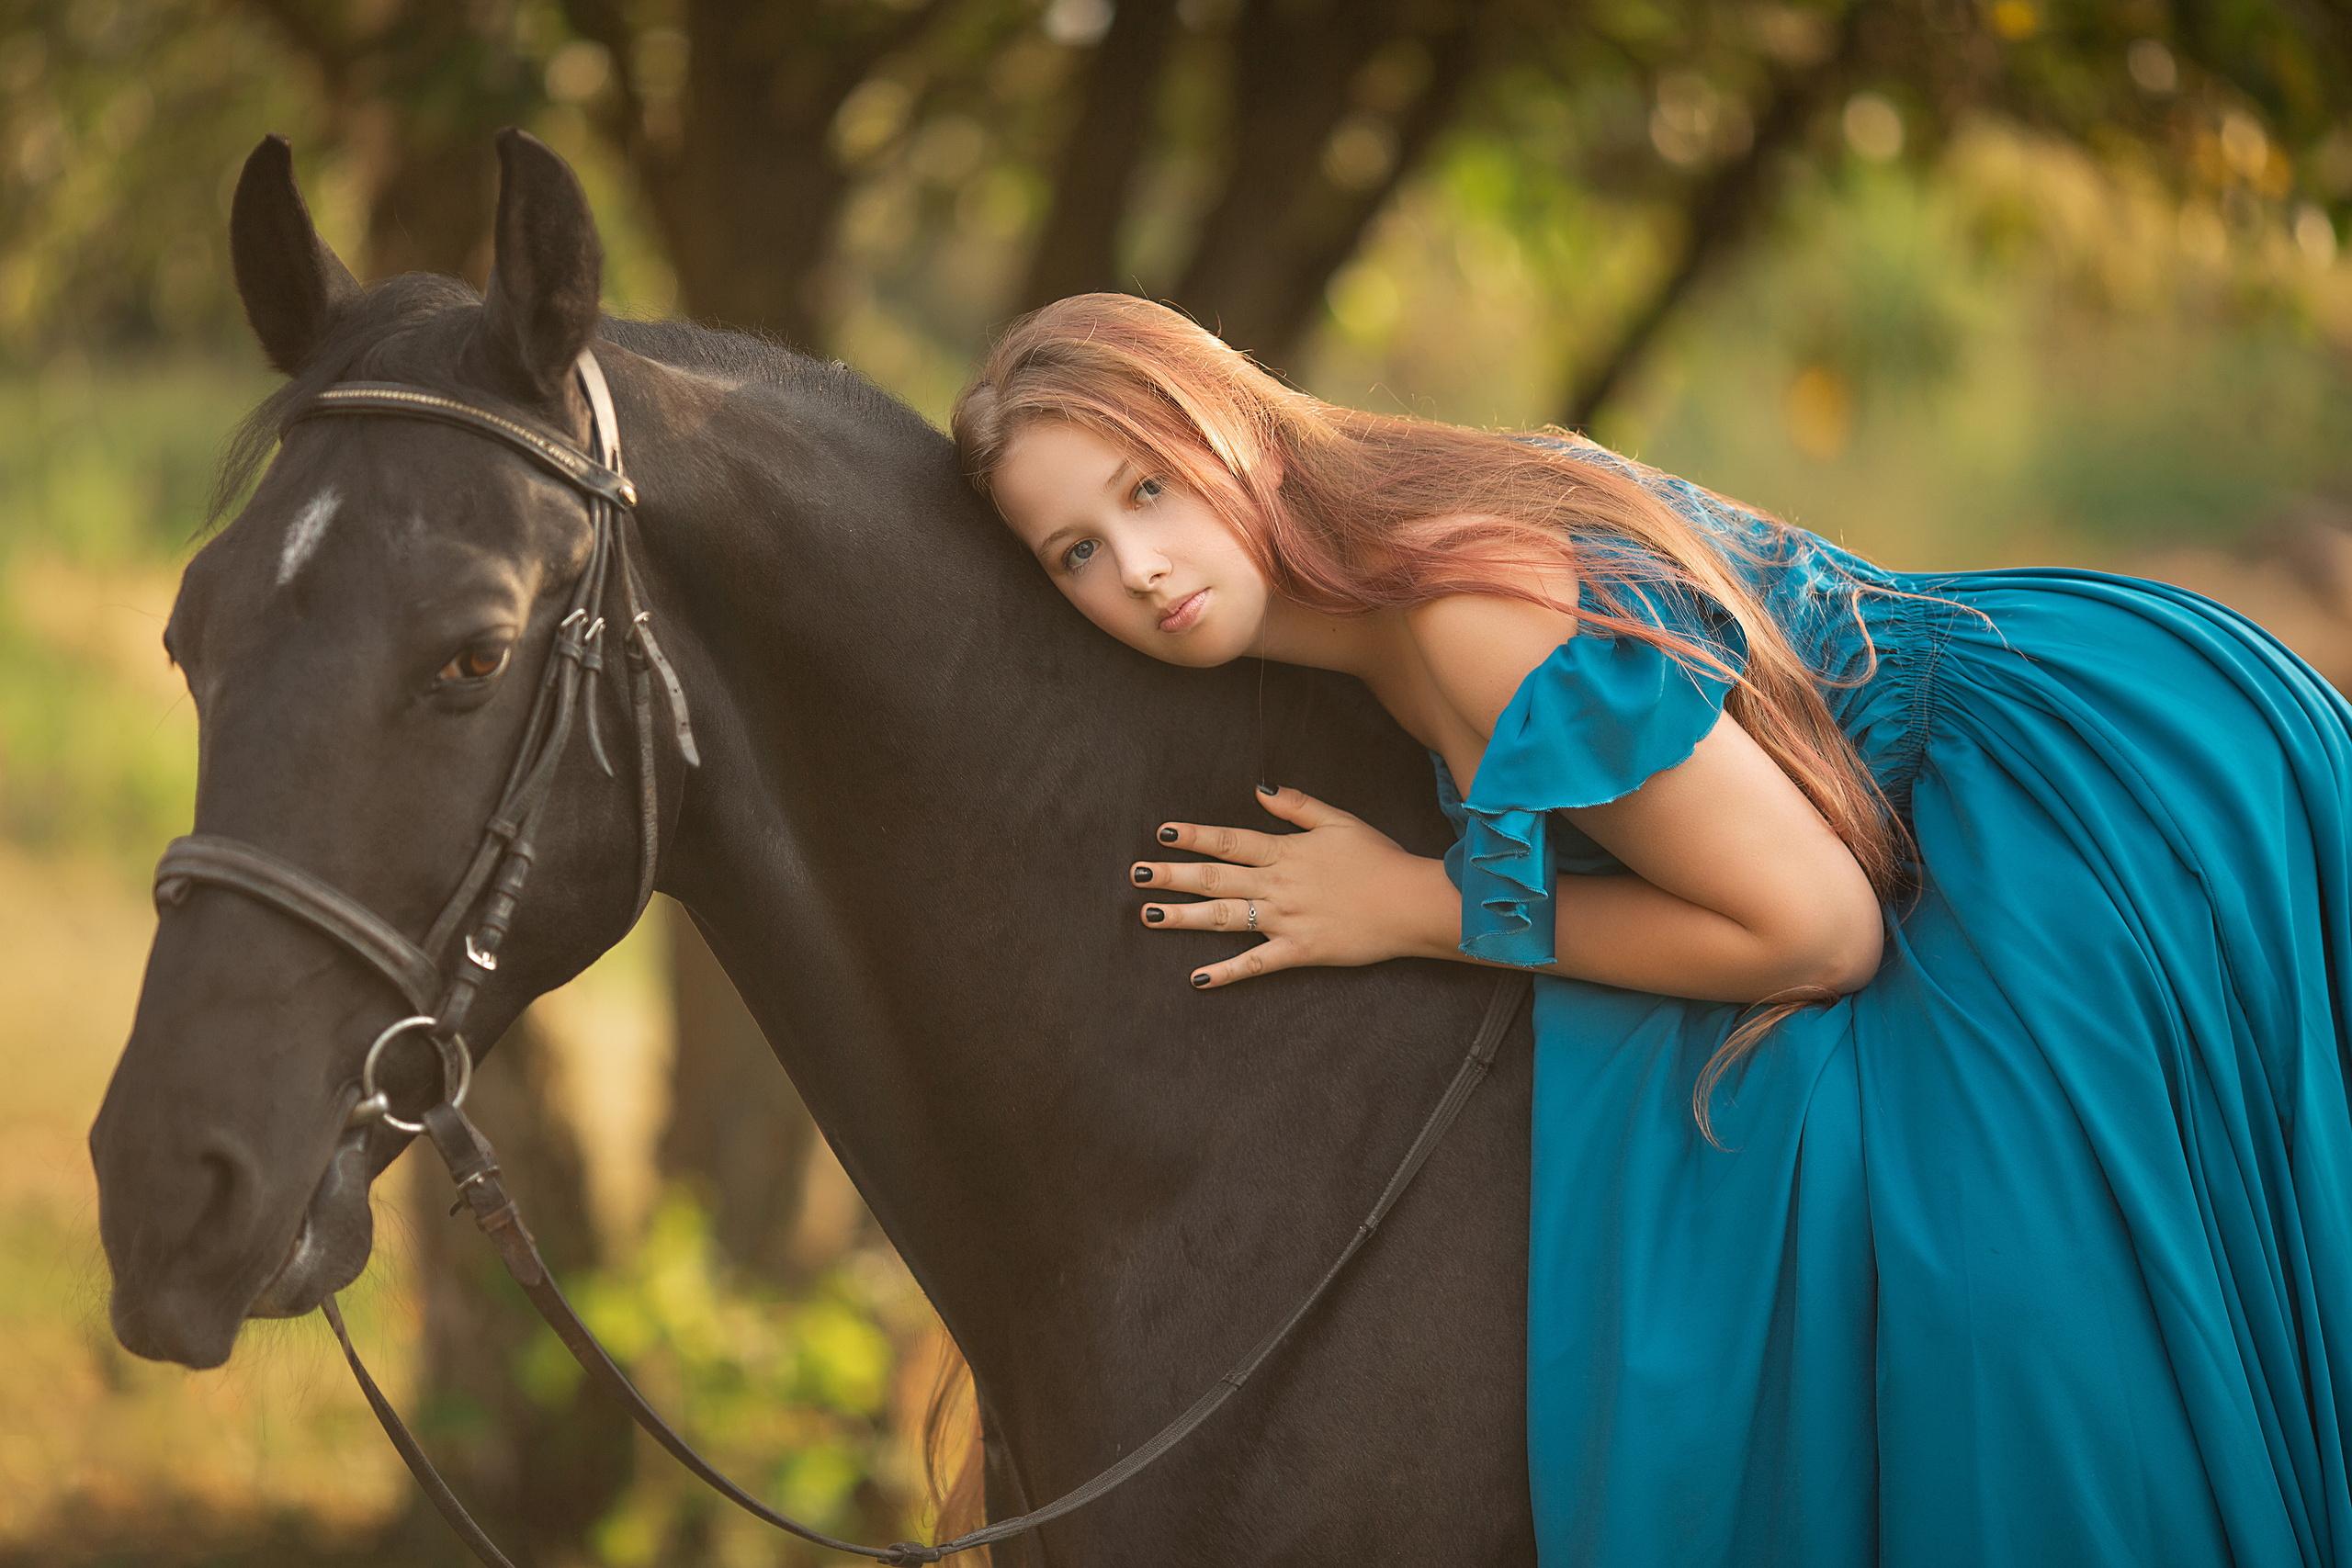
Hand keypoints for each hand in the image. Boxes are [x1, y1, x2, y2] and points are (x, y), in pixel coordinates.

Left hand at [1130, 785, 1454, 988]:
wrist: (1411, 902)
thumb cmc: (1379, 859)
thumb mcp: (1340, 821)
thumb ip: (1298, 806)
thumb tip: (1260, 788)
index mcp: (1285, 852)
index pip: (1230, 840)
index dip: (1194, 836)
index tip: (1162, 832)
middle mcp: (1278, 885)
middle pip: (1215, 877)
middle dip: (1173, 875)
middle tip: (1136, 873)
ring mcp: (1285, 920)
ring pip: (1224, 917)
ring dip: (1184, 916)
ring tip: (1149, 915)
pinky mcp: (1299, 951)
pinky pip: (1256, 964)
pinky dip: (1226, 973)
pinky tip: (1197, 979)